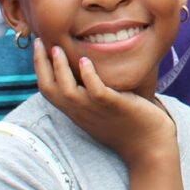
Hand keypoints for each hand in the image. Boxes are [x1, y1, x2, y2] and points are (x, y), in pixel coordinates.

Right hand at [34, 40, 176, 161]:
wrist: (150, 147)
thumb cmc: (130, 124)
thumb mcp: (102, 110)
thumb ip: (92, 93)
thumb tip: (88, 68)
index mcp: (77, 112)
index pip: (48, 91)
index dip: (39, 69)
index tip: (39, 47)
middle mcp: (81, 112)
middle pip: (49, 89)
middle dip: (41, 65)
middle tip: (39, 42)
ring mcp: (96, 110)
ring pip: (67, 90)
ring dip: (59, 68)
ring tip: (58, 48)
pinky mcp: (113, 105)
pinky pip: (95, 90)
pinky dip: (88, 74)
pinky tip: (85, 60)